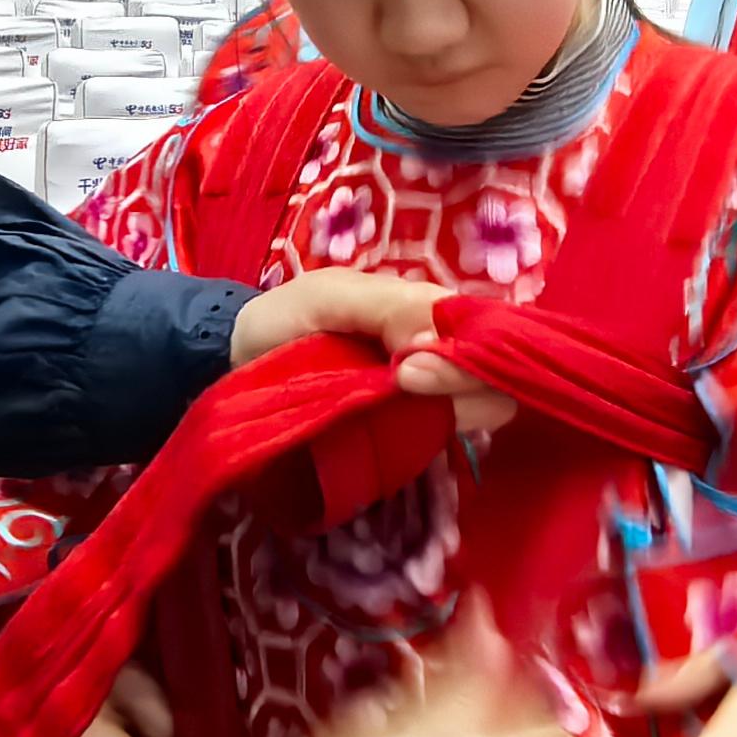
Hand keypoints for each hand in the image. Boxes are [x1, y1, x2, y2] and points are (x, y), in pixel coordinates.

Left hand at [227, 270, 515, 435]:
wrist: (239, 364)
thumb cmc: (284, 321)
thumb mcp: (327, 298)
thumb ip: (387, 307)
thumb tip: (440, 342)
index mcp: (430, 309)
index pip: (490, 333)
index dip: (469, 357)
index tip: (413, 372)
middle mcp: (444, 350)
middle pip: (496, 379)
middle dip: (466, 389)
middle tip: (399, 388)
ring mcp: (432, 394)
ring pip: (482, 411)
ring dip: (450, 414)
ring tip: (391, 410)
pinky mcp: (413, 431)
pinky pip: (447, 437)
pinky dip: (432, 438)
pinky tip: (398, 433)